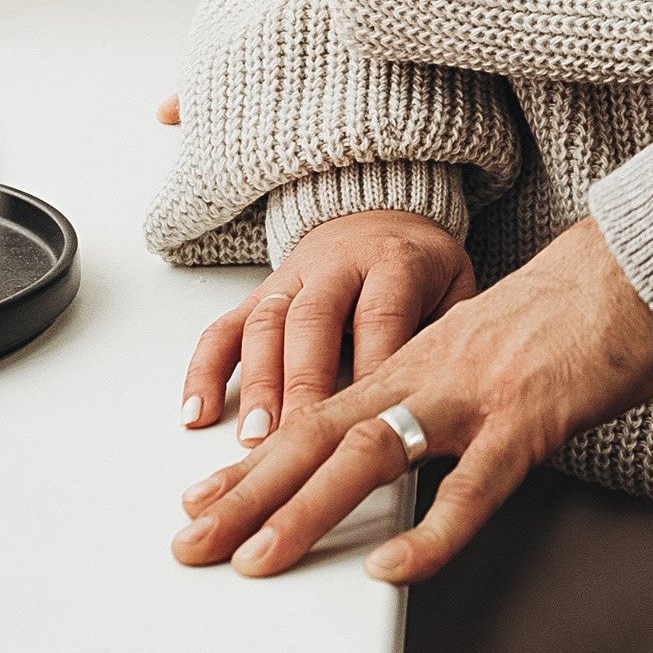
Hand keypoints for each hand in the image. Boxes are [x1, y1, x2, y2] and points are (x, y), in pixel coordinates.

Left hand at [172, 218, 652, 586]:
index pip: (317, 413)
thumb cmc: (577, 307)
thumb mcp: (488, 346)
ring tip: (255, 559)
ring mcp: (475, 393)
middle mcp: (429, 371)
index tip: (204, 499)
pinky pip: (472, 484)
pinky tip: (391, 567)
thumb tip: (412, 441)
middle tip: (189, 544)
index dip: (257, 461)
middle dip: (246, 494)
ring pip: (370, 452)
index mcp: (418, 358)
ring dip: (305, 510)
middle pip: (317, 433)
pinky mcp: (530, 417)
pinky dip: (429, 530)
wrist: (641, 259)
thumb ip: (443, 392)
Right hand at [179, 209, 474, 444]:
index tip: (365, 423)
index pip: (380, 316)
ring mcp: (292, 278)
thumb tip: (445, 401)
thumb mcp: (455, 288)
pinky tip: (197, 412)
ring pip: (266, 324)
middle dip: (303, 385)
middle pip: (314, 321)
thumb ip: (449, 335)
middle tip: (298, 441)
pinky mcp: (259, 291)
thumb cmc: (420, 268)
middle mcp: (337, 266)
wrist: (382, 211)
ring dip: (257, 384)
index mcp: (394, 263)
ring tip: (255, 441)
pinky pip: (224, 326)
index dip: (370, 368)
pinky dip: (205, 368)